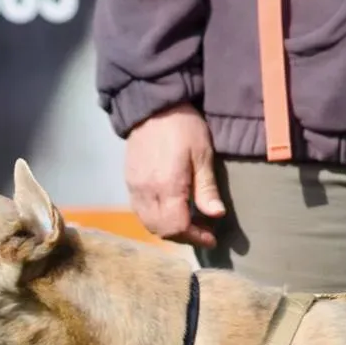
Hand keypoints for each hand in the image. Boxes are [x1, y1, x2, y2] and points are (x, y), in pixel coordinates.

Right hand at [124, 103, 225, 247]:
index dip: (195, 237)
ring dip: (167, 228)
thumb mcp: (202, 155)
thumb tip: (216, 215)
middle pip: (160, 229)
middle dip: (182, 236)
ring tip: (186, 221)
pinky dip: (155, 218)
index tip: (211, 236)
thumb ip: (206, 188)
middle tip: (201, 230)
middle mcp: (146, 192)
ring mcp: (134, 189)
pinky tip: (169, 209)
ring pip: (147, 223)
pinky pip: (139, 211)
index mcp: (167, 186)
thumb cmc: (183, 127)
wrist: (153, 108)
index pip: (177, 226)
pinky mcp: (129, 183)